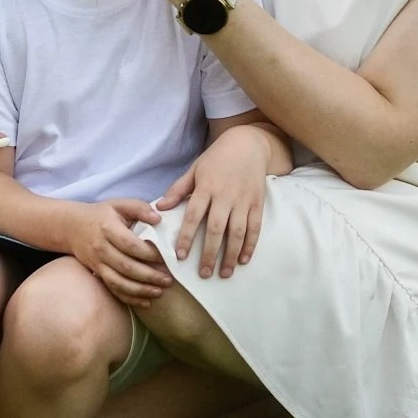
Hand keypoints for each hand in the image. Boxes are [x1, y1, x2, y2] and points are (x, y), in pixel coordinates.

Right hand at [64, 198, 173, 308]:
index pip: (131, 245)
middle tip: (168, 280)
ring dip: (140, 290)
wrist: (72, 227)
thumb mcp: (119, 204)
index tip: (166, 257)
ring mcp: (98, 263)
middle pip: (126, 267)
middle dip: (149, 276)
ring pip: (119, 282)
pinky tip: (145, 302)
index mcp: (108, 228)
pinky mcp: (97, 273)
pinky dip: (129, 298)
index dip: (150, 253)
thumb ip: (140, 208)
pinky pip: (113, 289)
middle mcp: (102, 248)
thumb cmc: (101, 214)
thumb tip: (159, 219)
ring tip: (159, 292)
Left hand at [158, 135, 266, 277]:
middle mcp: (225, 195)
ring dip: (230, 255)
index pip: (194, 216)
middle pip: (217, 229)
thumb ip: (178, 189)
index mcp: (206, 187)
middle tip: (204, 273)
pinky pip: (255, 228)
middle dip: (210, 253)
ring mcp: (243, 200)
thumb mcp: (195, 169)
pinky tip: (243, 260)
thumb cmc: (217, 158)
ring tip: (224, 273)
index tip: (181, 256)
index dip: (187, 237)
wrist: (248, 144)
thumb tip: (160, 207)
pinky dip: (250, 245)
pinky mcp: (257, 203)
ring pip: (237, 232)